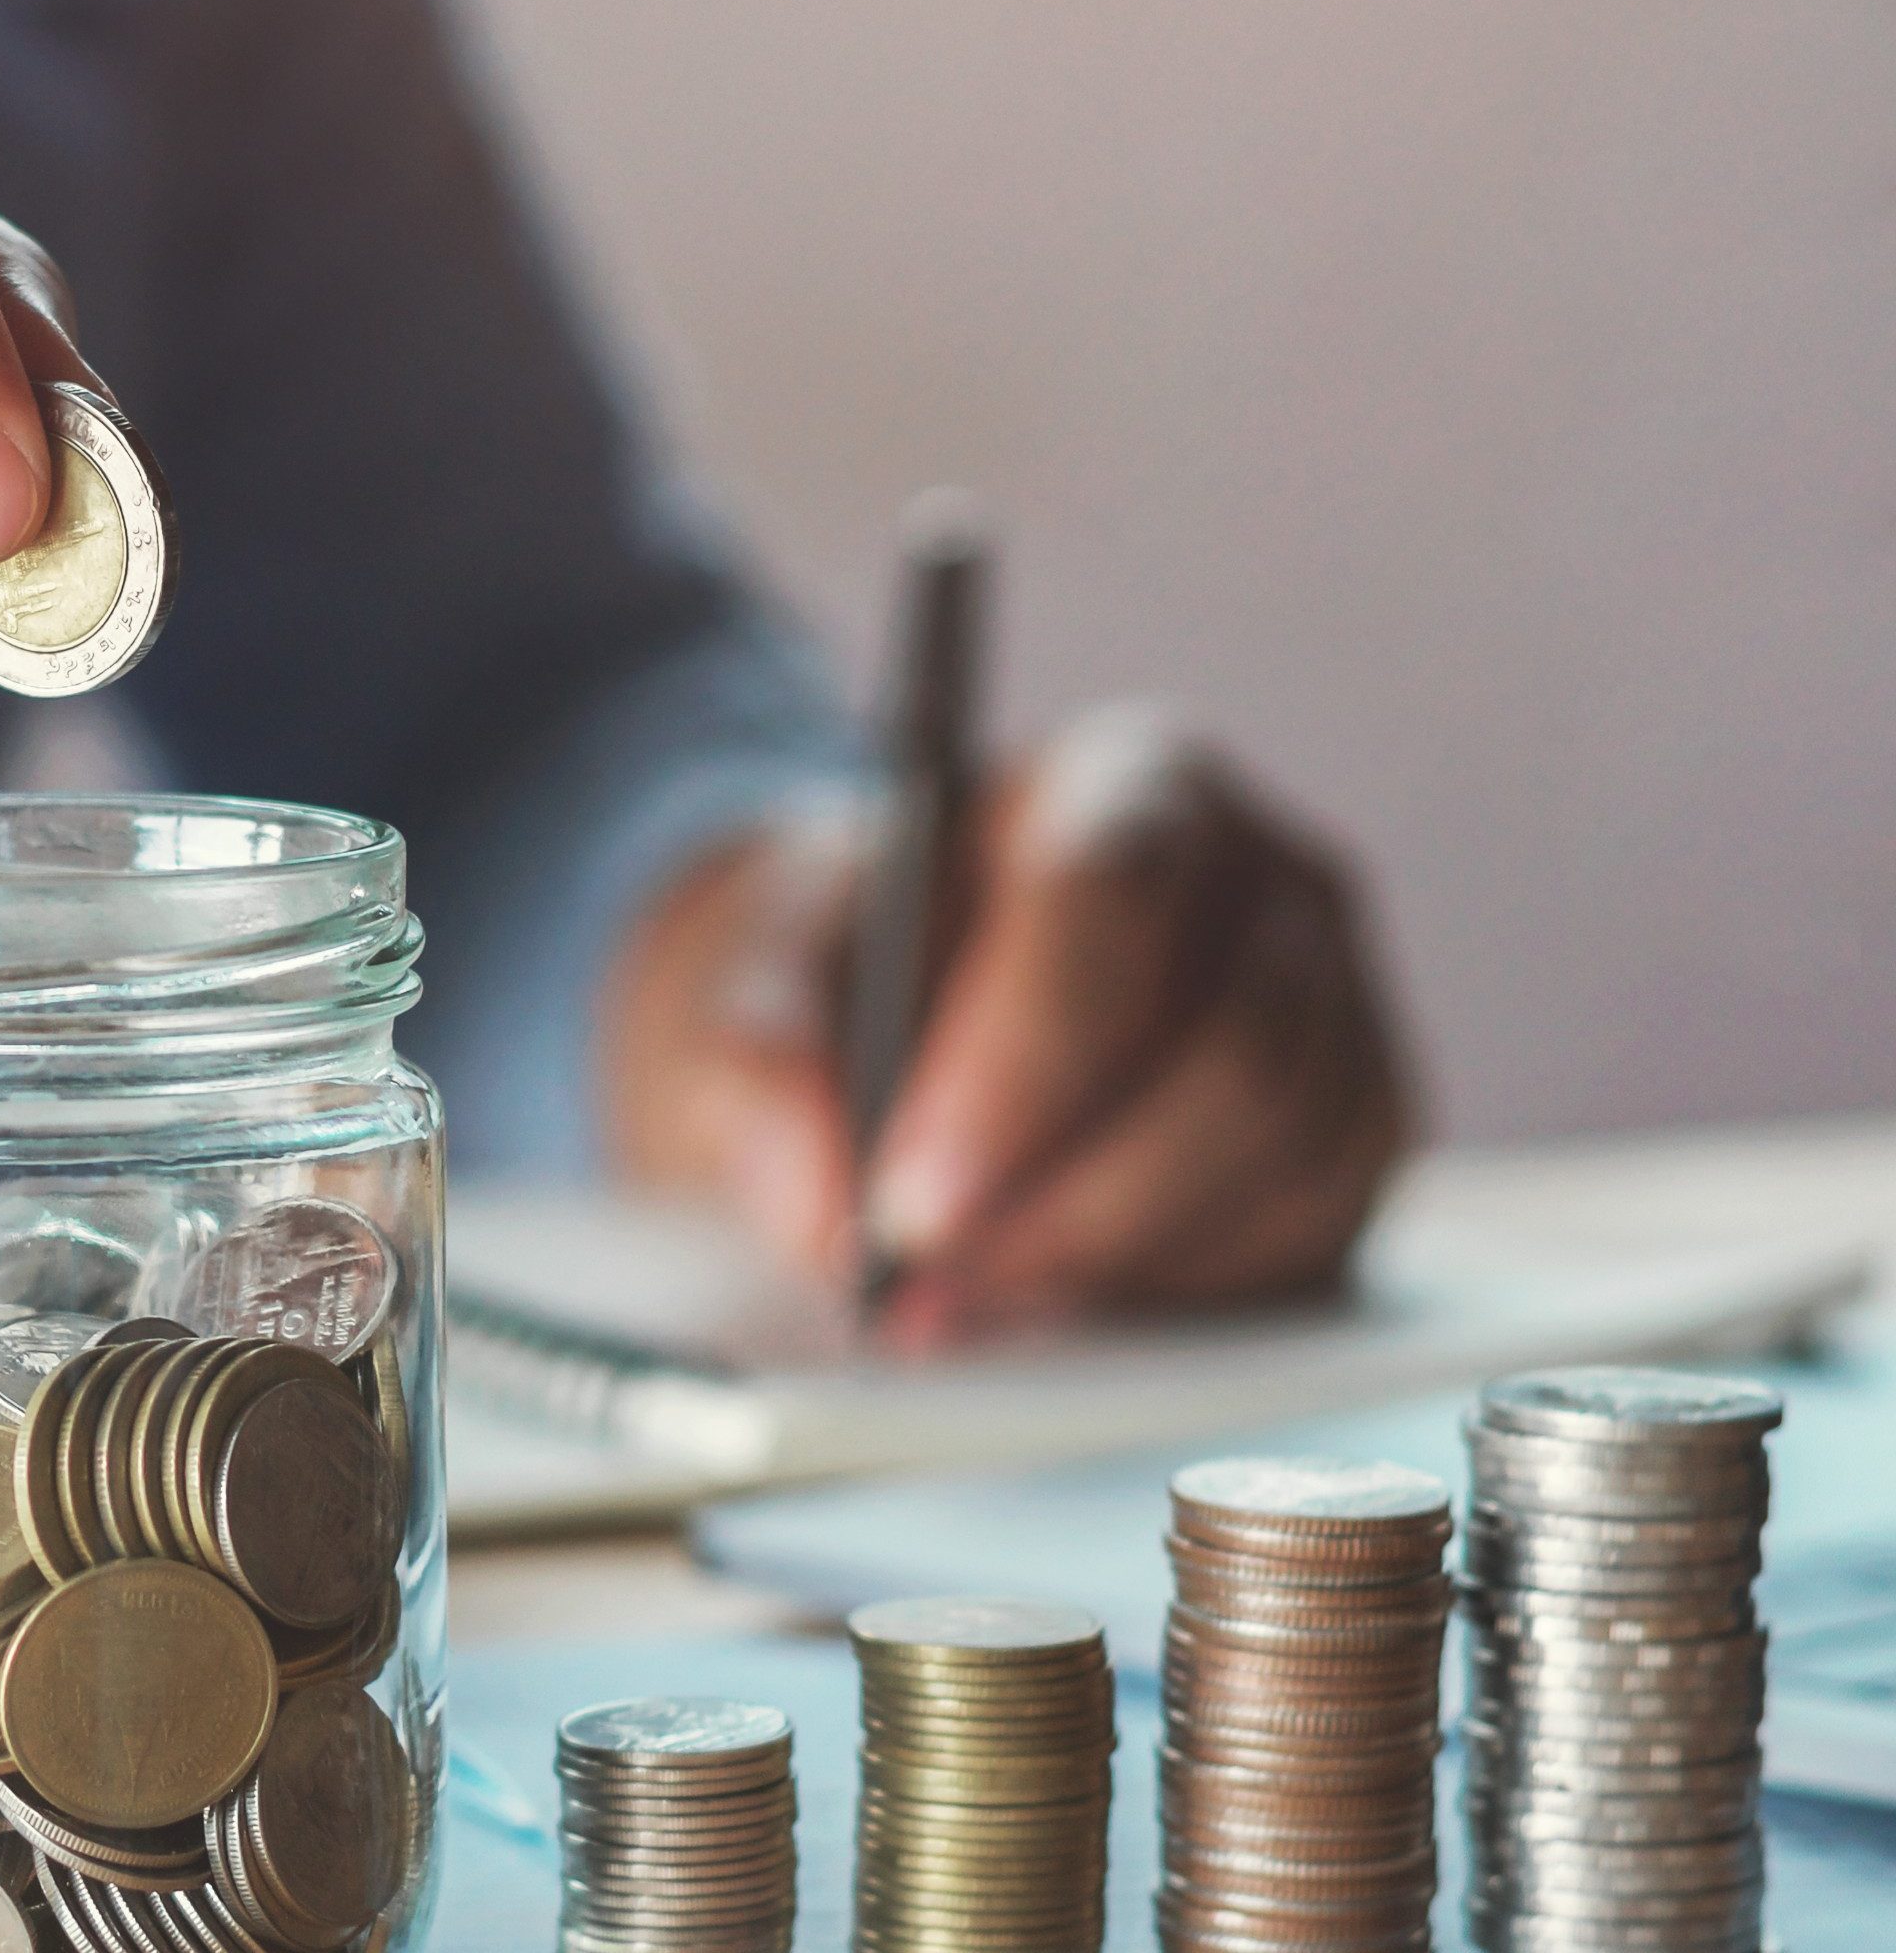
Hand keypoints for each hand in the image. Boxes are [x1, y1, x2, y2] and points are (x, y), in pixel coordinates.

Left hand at [604, 705, 1415, 1348]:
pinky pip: (1316, 1228)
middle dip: (1069, 1202)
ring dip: (1115, 1261)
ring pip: (1285, 1156)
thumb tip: (817, 1204)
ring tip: (958, 1311)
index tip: (908, 1203)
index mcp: (1124, 788)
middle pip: (1230, 1051)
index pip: (1108, 901)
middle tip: (925, 1295)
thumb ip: (754, 1068)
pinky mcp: (1352, 1133)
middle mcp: (1266, 885)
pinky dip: (1183, 1290)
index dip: (1019, 1066)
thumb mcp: (745, 986)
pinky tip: (1057, 1306)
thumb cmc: (840, 971)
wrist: (886, 1009)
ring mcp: (1334, 1010)